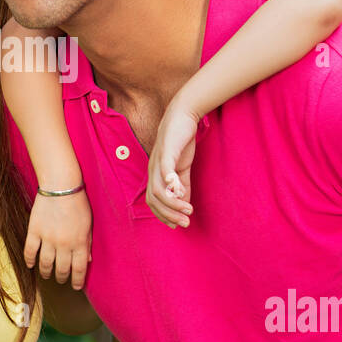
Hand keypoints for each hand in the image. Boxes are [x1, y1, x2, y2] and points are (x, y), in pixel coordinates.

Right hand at [23, 190, 92, 289]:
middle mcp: (64, 244)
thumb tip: (87, 260)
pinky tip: (31, 265)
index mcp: (80, 242)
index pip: (79, 269)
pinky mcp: (34, 231)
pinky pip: (30, 251)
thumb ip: (87, 243)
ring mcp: (48, 239)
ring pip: (45, 264)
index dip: (77, 280)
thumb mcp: (88, 224)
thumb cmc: (78, 203)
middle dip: (62, 278)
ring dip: (46, 272)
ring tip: (47, 275)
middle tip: (61, 280)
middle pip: (62, 269)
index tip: (76, 286)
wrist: (60, 186)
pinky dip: (30, 260)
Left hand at [145, 101, 197, 228]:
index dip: (163, 216)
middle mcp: (152, 169)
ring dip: (173, 203)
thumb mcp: (182, 168)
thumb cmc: (181, 142)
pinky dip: (170, 181)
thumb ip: (183, 186)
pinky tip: (180, 190)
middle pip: (154, 199)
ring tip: (188, 210)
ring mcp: (158, 160)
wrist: (183, 116)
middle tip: (185, 222)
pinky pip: (165, 169)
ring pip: (159, 189)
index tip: (177, 225)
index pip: (153, 202)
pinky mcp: (166, 151)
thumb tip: (184, 205)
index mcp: (155, 174)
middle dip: (169, 214)